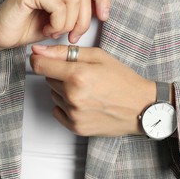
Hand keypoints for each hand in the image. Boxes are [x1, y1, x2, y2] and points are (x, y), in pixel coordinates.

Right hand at [0, 0, 109, 52]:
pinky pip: (59, 7)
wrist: (2, 35)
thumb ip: (80, 10)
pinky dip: (57, 24)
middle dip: (82, 22)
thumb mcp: (63, 19)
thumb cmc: (31, 27)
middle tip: (71, 36)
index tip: (104, 17)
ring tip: (54, 31)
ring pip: (73, 2)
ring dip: (67, 25)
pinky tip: (47, 29)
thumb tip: (102, 11)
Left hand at [29, 44, 156, 136]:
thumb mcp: (98, 56)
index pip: (39, 65)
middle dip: (60, 74)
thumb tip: (38, 51)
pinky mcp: (76, 127)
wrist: (141, 106)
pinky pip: (58, 111)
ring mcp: (74, 114)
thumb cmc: (123, 80)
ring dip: (64, 90)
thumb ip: (65, 52)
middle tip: (82, 75)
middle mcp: (73, 97)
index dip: (40, 59)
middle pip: (48, 79)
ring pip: (54, 95)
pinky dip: (66, 106)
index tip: (44, 59)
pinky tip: (84, 102)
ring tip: (87, 89)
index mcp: (78, 76)